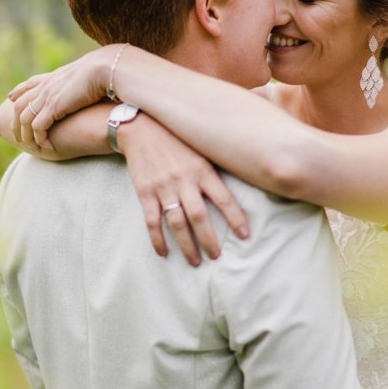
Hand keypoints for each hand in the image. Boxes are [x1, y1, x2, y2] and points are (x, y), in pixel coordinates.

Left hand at [8, 45, 121, 149]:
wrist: (104, 69)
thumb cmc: (102, 72)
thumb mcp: (86, 74)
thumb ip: (79, 80)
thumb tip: (87, 85)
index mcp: (52, 77)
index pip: (28, 84)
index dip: (18, 92)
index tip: (11, 99)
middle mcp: (45, 87)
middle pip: (19, 105)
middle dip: (15, 123)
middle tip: (18, 137)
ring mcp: (47, 97)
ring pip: (24, 119)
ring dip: (25, 135)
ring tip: (29, 147)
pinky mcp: (54, 107)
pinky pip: (38, 127)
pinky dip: (39, 139)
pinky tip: (46, 146)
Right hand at [120, 117, 248, 265]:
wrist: (140, 126)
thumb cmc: (177, 138)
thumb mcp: (201, 147)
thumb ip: (218, 165)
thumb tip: (247, 174)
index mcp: (202, 169)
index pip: (224, 199)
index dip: (235, 218)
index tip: (245, 236)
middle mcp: (184, 180)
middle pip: (199, 216)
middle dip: (209, 240)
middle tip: (215, 256)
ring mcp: (163, 187)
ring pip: (177, 222)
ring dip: (186, 245)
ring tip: (195, 262)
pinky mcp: (145, 192)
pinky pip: (152, 221)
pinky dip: (157, 239)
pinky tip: (164, 253)